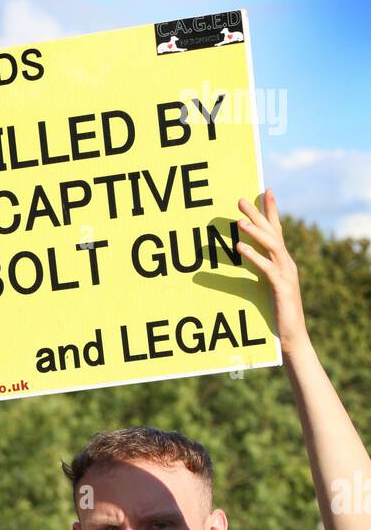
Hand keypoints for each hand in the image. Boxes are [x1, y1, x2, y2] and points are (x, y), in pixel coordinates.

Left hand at [236, 190, 308, 354]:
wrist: (291, 338)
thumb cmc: (276, 316)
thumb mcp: (265, 290)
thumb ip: (258, 275)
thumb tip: (241, 261)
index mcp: (283, 262)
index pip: (277, 230)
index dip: (271, 210)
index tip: (263, 191)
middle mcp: (287, 263)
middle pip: (272, 232)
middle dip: (257, 214)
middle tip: (240, 200)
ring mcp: (286, 274)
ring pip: (272, 245)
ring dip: (254, 232)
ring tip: (238, 222)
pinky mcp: (282, 287)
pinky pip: (267, 268)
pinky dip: (253, 256)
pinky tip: (240, 248)